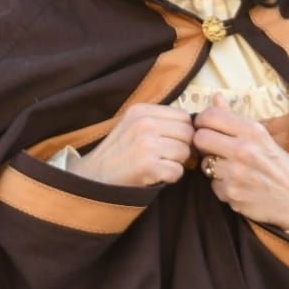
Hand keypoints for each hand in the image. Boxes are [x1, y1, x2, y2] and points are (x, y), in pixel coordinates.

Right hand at [71, 103, 193, 187]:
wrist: (93, 177)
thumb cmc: (117, 153)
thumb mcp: (132, 125)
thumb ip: (158, 120)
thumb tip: (195, 126)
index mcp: (141, 111)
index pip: (183, 116)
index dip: (184, 131)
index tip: (175, 142)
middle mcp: (144, 124)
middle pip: (188, 134)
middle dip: (184, 148)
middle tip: (169, 157)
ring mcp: (146, 145)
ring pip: (185, 152)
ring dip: (177, 163)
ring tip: (159, 165)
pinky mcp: (148, 166)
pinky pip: (178, 171)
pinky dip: (171, 177)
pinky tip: (156, 176)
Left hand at [194, 96, 288, 233]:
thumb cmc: (280, 165)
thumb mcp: (263, 137)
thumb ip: (234, 118)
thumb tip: (215, 96)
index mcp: (252, 131)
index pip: (210, 116)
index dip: (202, 121)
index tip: (205, 127)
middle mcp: (244, 150)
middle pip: (200, 138)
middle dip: (203, 144)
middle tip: (214, 149)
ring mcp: (236, 173)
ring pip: (204, 164)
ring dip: (213, 167)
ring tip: (232, 169)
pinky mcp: (232, 194)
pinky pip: (213, 185)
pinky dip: (222, 186)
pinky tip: (238, 186)